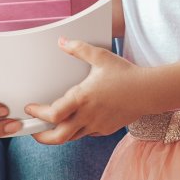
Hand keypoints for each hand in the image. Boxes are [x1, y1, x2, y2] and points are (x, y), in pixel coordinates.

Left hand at [25, 38, 144, 144]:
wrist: (148, 91)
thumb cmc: (124, 73)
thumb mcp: (100, 56)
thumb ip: (79, 48)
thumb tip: (61, 41)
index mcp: (82, 98)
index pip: (53, 114)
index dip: (38, 113)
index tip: (30, 107)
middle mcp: (87, 115)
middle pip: (58, 137)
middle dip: (41, 136)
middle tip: (33, 130)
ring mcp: (96, 125)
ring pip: (71, 137)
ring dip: (58, 134)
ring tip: (50, 127)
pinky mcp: (105, 129)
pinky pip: (86, 133)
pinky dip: (76, 130)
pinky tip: (76, 120)